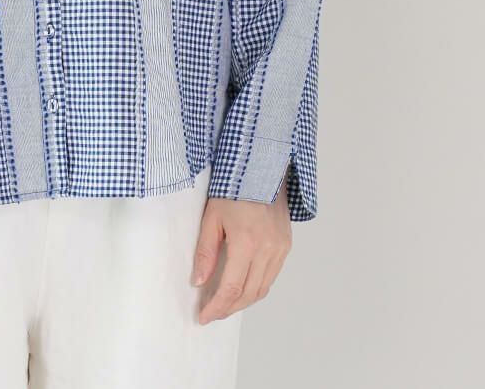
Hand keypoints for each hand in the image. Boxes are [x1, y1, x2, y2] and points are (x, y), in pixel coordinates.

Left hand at [192, 175, 292, 323]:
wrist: (261, 168)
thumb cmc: (233, 188)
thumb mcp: (211, 217)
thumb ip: (205, 252)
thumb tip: (199, 282)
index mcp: (246, 242)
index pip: (231, 288)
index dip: (217, 307)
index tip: (204, 316)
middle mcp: (268, 249)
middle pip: (248, 294)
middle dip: (228, 308)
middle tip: (212, 313)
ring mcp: (280, 248)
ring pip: (262, 289)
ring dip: (243, 301)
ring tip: (225, 303)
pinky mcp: (286, 245)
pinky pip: (271, 276)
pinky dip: (256, 287)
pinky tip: (243, 286)